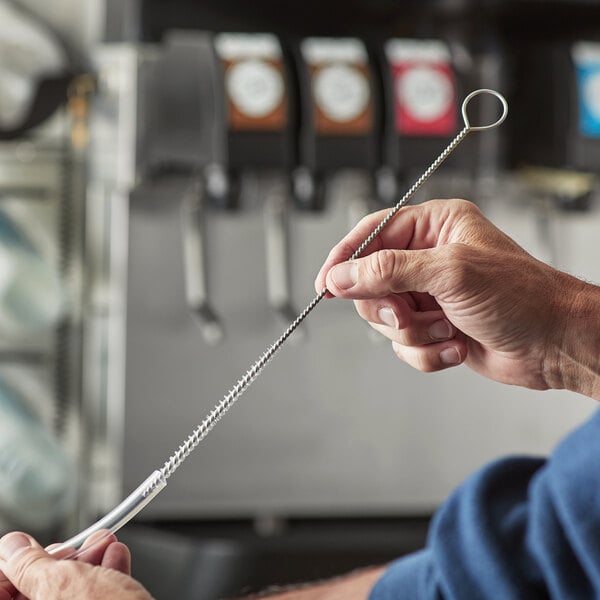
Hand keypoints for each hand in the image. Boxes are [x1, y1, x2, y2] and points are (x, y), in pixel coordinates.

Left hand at [0, 531, 152, 599]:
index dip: (9, 568)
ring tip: (103, 543)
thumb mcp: (61, 584)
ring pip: (66, 595)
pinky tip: (115, 558)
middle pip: (33, 593)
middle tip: (71, 549)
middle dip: (58, 561)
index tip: (21, 549)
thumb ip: (30, 564)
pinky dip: (103, 577)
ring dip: (87, 562)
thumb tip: (13, 547)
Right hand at [315, 199, 599, 395]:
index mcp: (434, 228)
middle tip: (409, 314)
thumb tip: (341, 277)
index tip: (326, 284)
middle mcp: (428, 259)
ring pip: (386, 320)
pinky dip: (428, 352)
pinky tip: (457, 345)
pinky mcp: (434, 328)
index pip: (372, 234)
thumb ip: (388, 271)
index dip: (345, 259)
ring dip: (415, 334)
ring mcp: (430, 296)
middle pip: (371, 282)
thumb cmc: (521, 297)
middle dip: (391, 308)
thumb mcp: (450, 273)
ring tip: (447, 329)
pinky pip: (405, 346)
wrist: (554, 345)